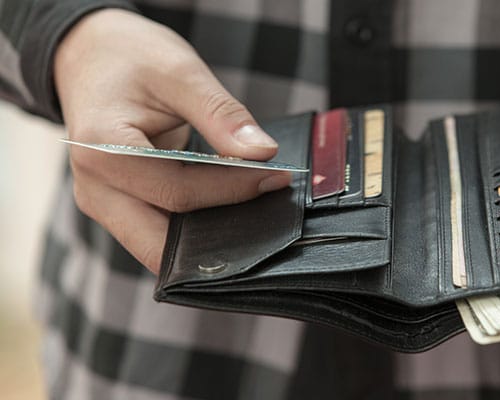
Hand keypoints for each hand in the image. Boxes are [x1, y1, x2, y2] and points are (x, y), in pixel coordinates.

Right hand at [55, 9, 290, 272]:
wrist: (92, 56)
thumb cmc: (133, 59)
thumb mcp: (181, 72)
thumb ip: (222, 115)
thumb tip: (264, 153)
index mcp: (102, 150)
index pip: (178, 193)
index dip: (233, 189)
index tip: (277, 177)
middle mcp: (94, 189)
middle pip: (162, 243)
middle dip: (219, 236)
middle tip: (270, 209)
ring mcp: (102, 205)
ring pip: (159, 249)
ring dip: (207, 239)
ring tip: (253, 212)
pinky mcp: (118, 209)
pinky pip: (159, 235)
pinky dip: (194, 231)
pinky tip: (229, 211)